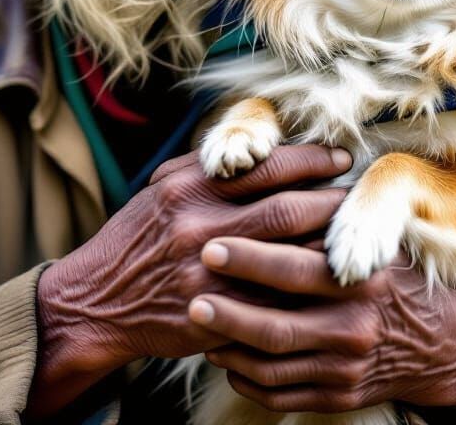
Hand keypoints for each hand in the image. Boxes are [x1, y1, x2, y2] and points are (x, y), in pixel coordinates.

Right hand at [27, 145, 349, 417]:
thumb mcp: (162, 189)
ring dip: (327, 243)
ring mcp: (208, 274)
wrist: (97, 300)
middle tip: (358, 194)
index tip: (339, 158)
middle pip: (287, 209)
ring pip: (288, 254)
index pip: (266, 165)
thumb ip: (207, 166)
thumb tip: (257, 141)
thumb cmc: (137, 236)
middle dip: (331, 200)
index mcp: (190, 187)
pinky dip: (305, 287)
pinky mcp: (215, 315)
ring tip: (355, 234)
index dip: (311, 161)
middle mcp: (200, 225)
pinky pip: (273, 299)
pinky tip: (328, 280)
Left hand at [192, 237, 455, 414]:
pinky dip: (247, 377)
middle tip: (190, 294)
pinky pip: (282, 394)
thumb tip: (268, 179)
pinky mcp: (340, 397)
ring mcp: (346, 368)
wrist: (444, 342)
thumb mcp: (375, 237)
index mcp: (360, 279)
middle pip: (277, 325)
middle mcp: (354, 328)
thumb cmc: (394, 271)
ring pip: (273, 366)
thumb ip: (330, 216)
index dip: (249, 260)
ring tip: (198, 324)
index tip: (210, 246)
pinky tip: (224, 357)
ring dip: (229, 347)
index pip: (295, 269)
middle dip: (228, 310)